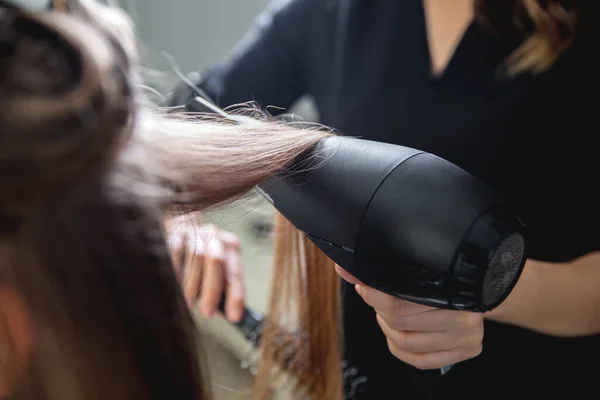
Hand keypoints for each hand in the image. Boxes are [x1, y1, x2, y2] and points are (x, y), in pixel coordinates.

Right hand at [168, 218, 244, 322]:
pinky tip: (174, 288)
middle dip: (212, 291)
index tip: (234, 317)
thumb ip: (223, 288)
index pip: (235, 273)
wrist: (182, 225)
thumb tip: (228, 315)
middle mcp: (215, 237)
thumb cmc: (202, 257)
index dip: (236, 296)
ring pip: (195, 257)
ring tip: (189, 303)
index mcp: (231, 247)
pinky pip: (175, 253)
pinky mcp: (176, 233)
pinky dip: (175, 273)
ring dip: (191, 286)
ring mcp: (195, 233)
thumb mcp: (217, 269)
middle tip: (207, 313)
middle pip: (216, 261)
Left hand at [335, 265, 483, 369]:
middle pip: (400, 321)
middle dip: (380, 309)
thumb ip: (380, 270)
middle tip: (376, 297)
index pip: (400, 301)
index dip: (375, 296)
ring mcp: (467, 337)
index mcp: (453, 287)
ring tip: (386, 314)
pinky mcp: (466, 351)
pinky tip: (396, 333)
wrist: (482, 284)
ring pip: (405, 342)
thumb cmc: (443, 273)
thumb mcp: (417, 267)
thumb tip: (342, 268)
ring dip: (387, 328)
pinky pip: (418, 360)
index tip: (362, 287)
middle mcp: (465, 315)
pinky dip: (399, 348)